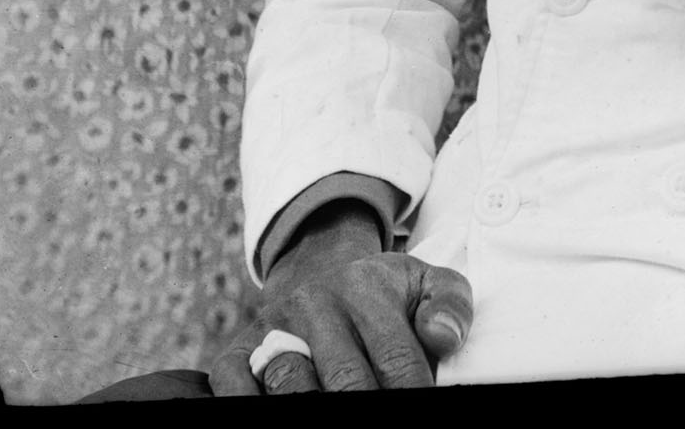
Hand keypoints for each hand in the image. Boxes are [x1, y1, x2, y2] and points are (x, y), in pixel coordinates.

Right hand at [209, 201, 472, 394]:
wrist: (316, 272)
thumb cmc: (382, 295)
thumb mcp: (423, 282)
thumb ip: (449, 304)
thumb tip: (443, 338)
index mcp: (366, 288)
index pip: (397, 360)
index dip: (412, 393)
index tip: (422, 407)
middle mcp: (315, 304)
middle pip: (346, 383)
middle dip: (366, 408)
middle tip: (381, 428)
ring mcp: (273, 329)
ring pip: (291, 386)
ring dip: (312, 409)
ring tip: (336, 420)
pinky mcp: (237, 353)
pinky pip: (236, 388)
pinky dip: (250, 405)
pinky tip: (277, 413)